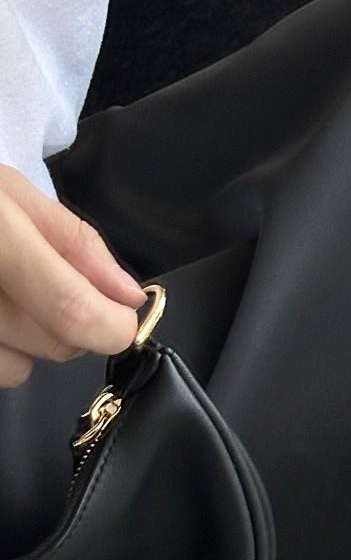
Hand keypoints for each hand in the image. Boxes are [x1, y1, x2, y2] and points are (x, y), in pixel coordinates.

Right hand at [0, 163, 148, 389]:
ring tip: (1, 293)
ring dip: (25, 343)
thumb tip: (128, 295)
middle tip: (44, 285)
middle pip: (52, 343)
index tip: (121, 319)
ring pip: (17, 369)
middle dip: (70, 325)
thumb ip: (72, 242)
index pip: (68, 309)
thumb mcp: (6, 190)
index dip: (111, 325)